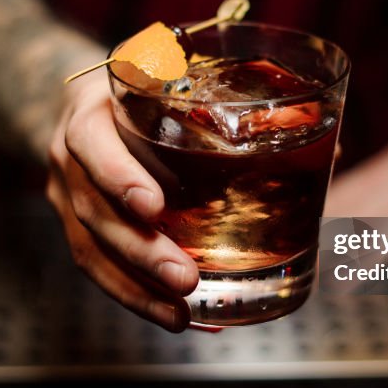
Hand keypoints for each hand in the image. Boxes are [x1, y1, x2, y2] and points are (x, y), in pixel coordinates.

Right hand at [46, 74, 198, 331]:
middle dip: (140, 252)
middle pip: (93, 212)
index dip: (119, 177)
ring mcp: (67, 197)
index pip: (91, 144)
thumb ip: (217, 94)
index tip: (155, 207)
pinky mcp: (79, 229)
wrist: (83, 103)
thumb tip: (319, 145)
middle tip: (185, 279)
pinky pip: (102, 269)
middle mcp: (69, 159)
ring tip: (180, 315)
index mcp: (89, 113)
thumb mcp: (163, 69)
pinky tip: (180, 318)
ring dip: (137, 289)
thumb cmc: (139, 85)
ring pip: (91, 251)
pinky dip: (139, 297)